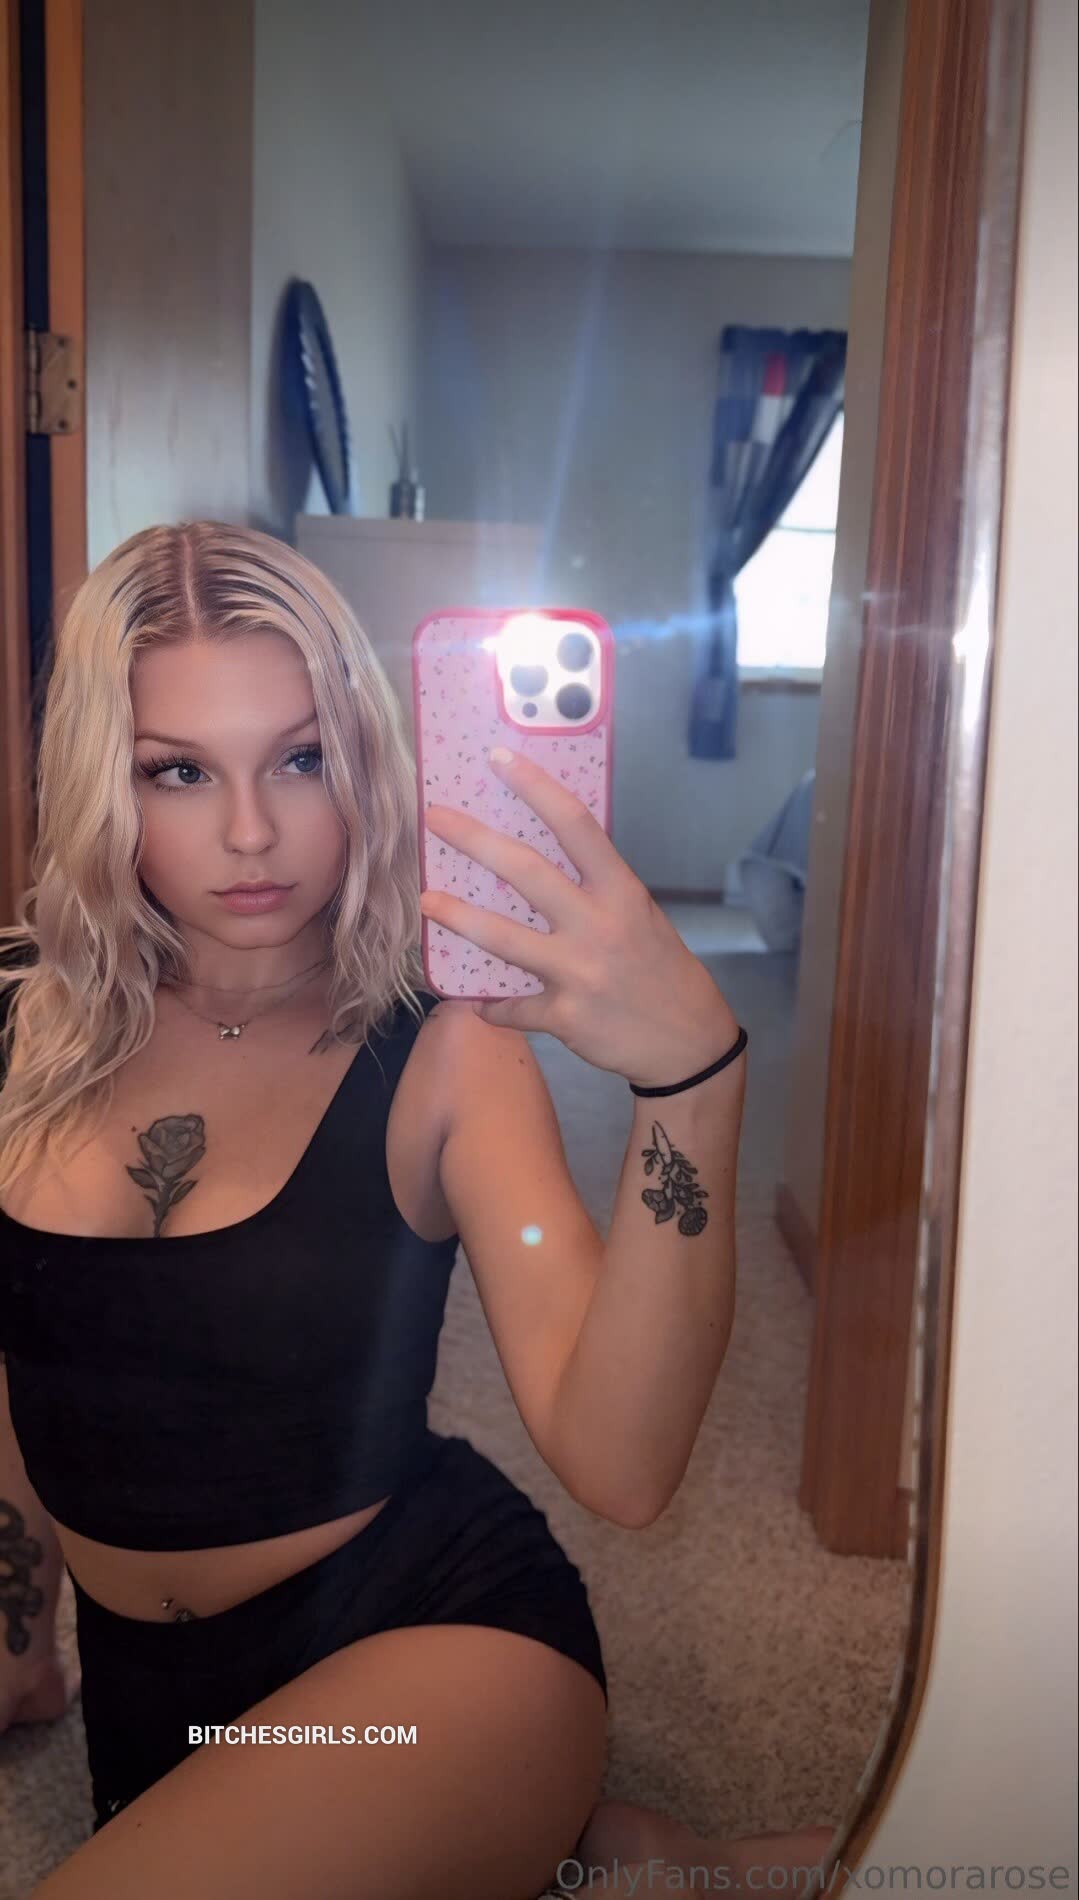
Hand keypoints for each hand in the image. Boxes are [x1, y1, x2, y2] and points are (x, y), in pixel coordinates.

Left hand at [419, 747, 740, 1089]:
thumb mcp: (639, 916)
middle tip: (435, 818)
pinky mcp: (565, 1016)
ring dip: (457, 918)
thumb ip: (595, 891)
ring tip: (426, 902)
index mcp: (620, 892)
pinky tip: (474, 999)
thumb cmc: (660, 969)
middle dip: (473, 840)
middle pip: (526, 872)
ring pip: (502, 939)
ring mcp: (579, 972)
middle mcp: (598, 925)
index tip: (498, 759)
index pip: (575, 825)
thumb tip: (537, 862)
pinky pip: (511, 1007)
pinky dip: (491, 1004)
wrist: (688, 1042)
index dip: (535, 788)